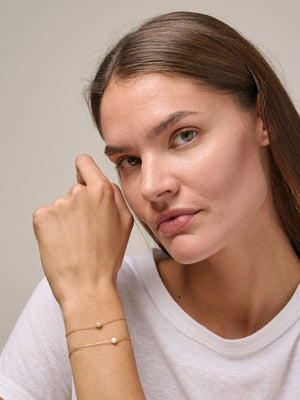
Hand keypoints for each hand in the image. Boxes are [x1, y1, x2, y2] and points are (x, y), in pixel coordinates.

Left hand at [33, 154, 132, 307]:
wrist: (87, 285)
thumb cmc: (107, 258)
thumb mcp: (126, 224)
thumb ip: (116, 197)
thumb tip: (104, 184)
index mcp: (102, 192)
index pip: (85, 162)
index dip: (84, 171)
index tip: (83, 179)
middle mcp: (79, 193)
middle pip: (76, 189)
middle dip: (80, 205)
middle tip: (87, 231)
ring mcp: (59, 204)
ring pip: (62, 206)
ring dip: (66, 220)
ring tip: (75, 242)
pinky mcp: (42, 217)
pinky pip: (46, 216)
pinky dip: (51, 228)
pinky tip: (62, 243)